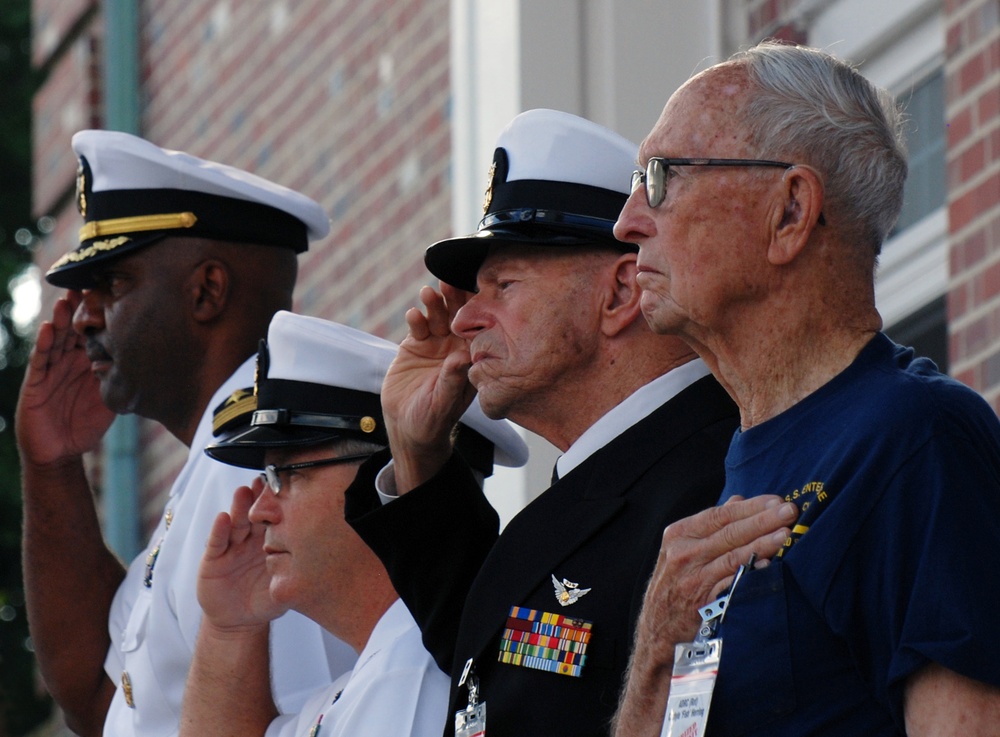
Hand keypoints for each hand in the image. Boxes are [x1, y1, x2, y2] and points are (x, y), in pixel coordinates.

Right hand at [15, 293, 114, 465]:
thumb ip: (123, 378)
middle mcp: (68, 361)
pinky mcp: (35, 382)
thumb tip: (154, 365)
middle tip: (87, 284)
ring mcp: (51, 369)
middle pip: (73, 329)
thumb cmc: (87, 424)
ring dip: (62, 319)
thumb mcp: (111, 397)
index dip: (100, 314)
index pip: (93, 332)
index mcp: (87, 362)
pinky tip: (50, 328)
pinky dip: (44, 343)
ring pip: (56, 339)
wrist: (62, 451)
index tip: (110, 292)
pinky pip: (40, 360)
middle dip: (79, 308)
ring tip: (68, 300)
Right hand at [197, 479, 285, 630]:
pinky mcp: (213, 558)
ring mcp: (232, 546)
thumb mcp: (285, 587)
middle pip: (255, 514)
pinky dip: (219, 530)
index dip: (279, 504)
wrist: (239, 620)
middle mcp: (251, 539)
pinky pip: (216, 542)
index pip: (275, 518)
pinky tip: (223, 518)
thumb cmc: (266, 600)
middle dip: (258, 497)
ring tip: (244, 491)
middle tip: (264, 481)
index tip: (287, 487)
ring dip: (239, 506)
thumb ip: (299, 577)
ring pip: (236, 522)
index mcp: (271, 541)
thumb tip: (327, 572)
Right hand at [382, 284, 478, 491]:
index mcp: (471, 359)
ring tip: (428, 293)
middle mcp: (456, 347)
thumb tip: (462, 357)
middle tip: (449, 283)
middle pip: (458, 316)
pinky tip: (414, 314)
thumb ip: (452, 379)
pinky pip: (418, 326)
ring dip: (434, 304)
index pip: (479, 329)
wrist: (408, 426)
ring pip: (438, 316)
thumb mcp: (443, 403)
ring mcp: (436, 344)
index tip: (475, 295)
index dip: (477, 311)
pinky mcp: (415, 345)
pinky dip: (416, 319)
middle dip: (454, 299)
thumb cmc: (433, 420)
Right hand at [636, 496, 797, 664]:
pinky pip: (732, 583)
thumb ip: (710, 525)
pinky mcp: (703, 601)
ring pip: (734, 555)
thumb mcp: (682, 549)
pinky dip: (751, 572)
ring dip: (763, 543)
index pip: (720, 514)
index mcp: (680, 534)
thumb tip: (738, 500)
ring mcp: (693, 577)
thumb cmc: (674, 585)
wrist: (656, 629)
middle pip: (730, 531)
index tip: (776, 500)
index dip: (751, 506)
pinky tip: (770, 564)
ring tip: (786, 534)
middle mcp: (684, 552)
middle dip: (763, 519)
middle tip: (790, 510)